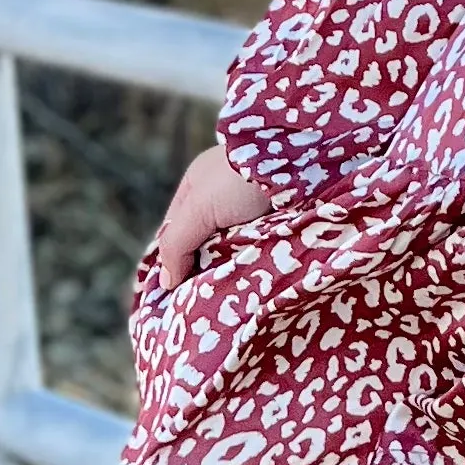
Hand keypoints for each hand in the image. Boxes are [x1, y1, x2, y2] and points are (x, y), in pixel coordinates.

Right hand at [152, 147, 273, 291]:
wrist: (299, 164)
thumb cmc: (239, 179)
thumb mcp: (198, 208)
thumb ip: (176, 244)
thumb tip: (165, 282)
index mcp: (199, 187)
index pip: (177, 232)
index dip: (174, 260)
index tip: (172, 291)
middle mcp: (225, 199)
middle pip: (206, 245)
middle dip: (204, 269)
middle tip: (200, 300)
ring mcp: (254, 213)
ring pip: (234, 252)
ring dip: (232, 269)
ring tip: (226, 296)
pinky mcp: (280, 226)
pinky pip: (262, 252)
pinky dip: (256, 264)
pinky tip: (252, 282)